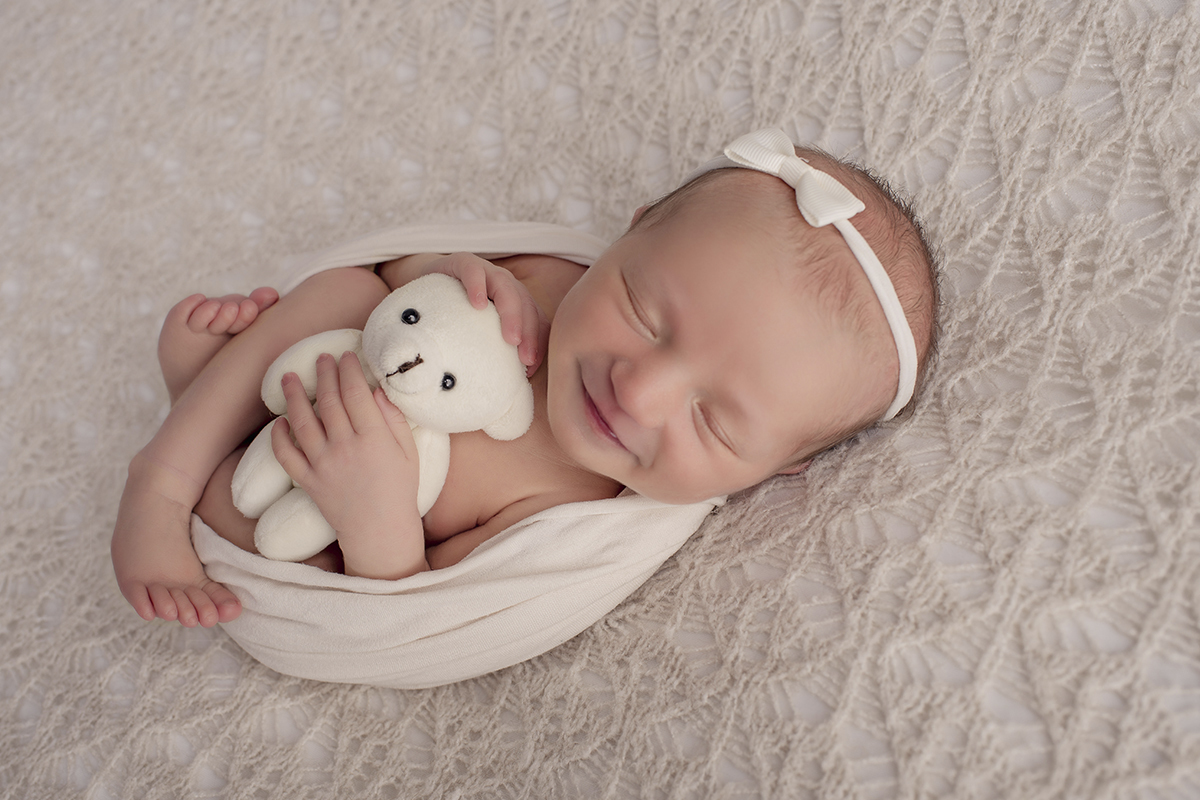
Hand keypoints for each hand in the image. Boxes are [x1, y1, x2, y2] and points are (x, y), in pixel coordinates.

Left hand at [271, 351, 427, 578]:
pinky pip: (287, 456)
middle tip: (321, 358)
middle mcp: (346, 448)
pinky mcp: (309, 482)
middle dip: (324, 374)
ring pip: (303, 422)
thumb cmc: (400, 490)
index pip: (356, 393)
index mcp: (374, 439)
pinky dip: (279, 437)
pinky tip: (280, 421)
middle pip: (329, 401)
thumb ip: (393, 419)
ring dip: (294, 396)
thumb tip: (376, 389)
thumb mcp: (409, 452)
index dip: (349, 370)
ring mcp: (324, 465)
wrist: (380, 531)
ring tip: (289, 377)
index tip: (345, 355)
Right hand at [423, 253, 549, 376]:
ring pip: (507, 288)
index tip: (530, 370)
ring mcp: (487, 272)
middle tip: (525, 359)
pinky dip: (478, 286)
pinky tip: (478, 304)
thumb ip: (490, 354)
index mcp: (516, 302)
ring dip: (512, 314)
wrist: (424, 284)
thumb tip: (504, 393)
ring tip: (510, 338)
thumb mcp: (475, 336)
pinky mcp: (463, 262)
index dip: (537, 344)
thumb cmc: (452, 317)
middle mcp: (506, 286)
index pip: (535, 321)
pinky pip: (474, 271)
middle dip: (529, 334)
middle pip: (526, 306)